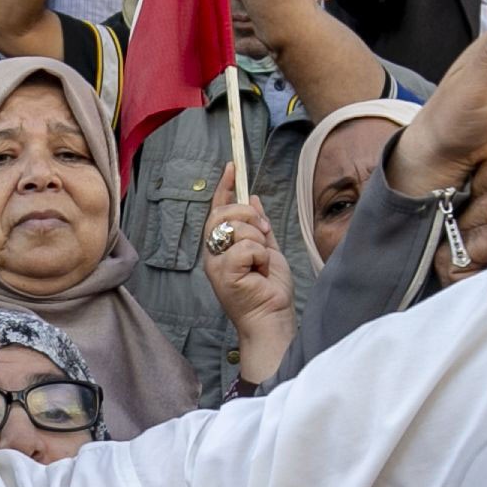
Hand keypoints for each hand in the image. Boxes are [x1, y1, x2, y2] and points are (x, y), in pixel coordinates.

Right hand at [201, 163, 294, 383]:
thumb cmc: (270, 292)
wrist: (273, 319)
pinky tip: (260, 273)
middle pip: (225, 213)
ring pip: (239, 229)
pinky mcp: (224, 273)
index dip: (224, 187)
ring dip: (260, 243)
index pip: (218, 209)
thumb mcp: (268, 250)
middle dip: (251, 216)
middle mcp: (213, 254)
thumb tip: (253, 198)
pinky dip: (261, 257)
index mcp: (221, 247)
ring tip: (262, 265)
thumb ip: (258, 226)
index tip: (233, 166)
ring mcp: (216, 264)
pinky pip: (246, 247)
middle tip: (265, 235)